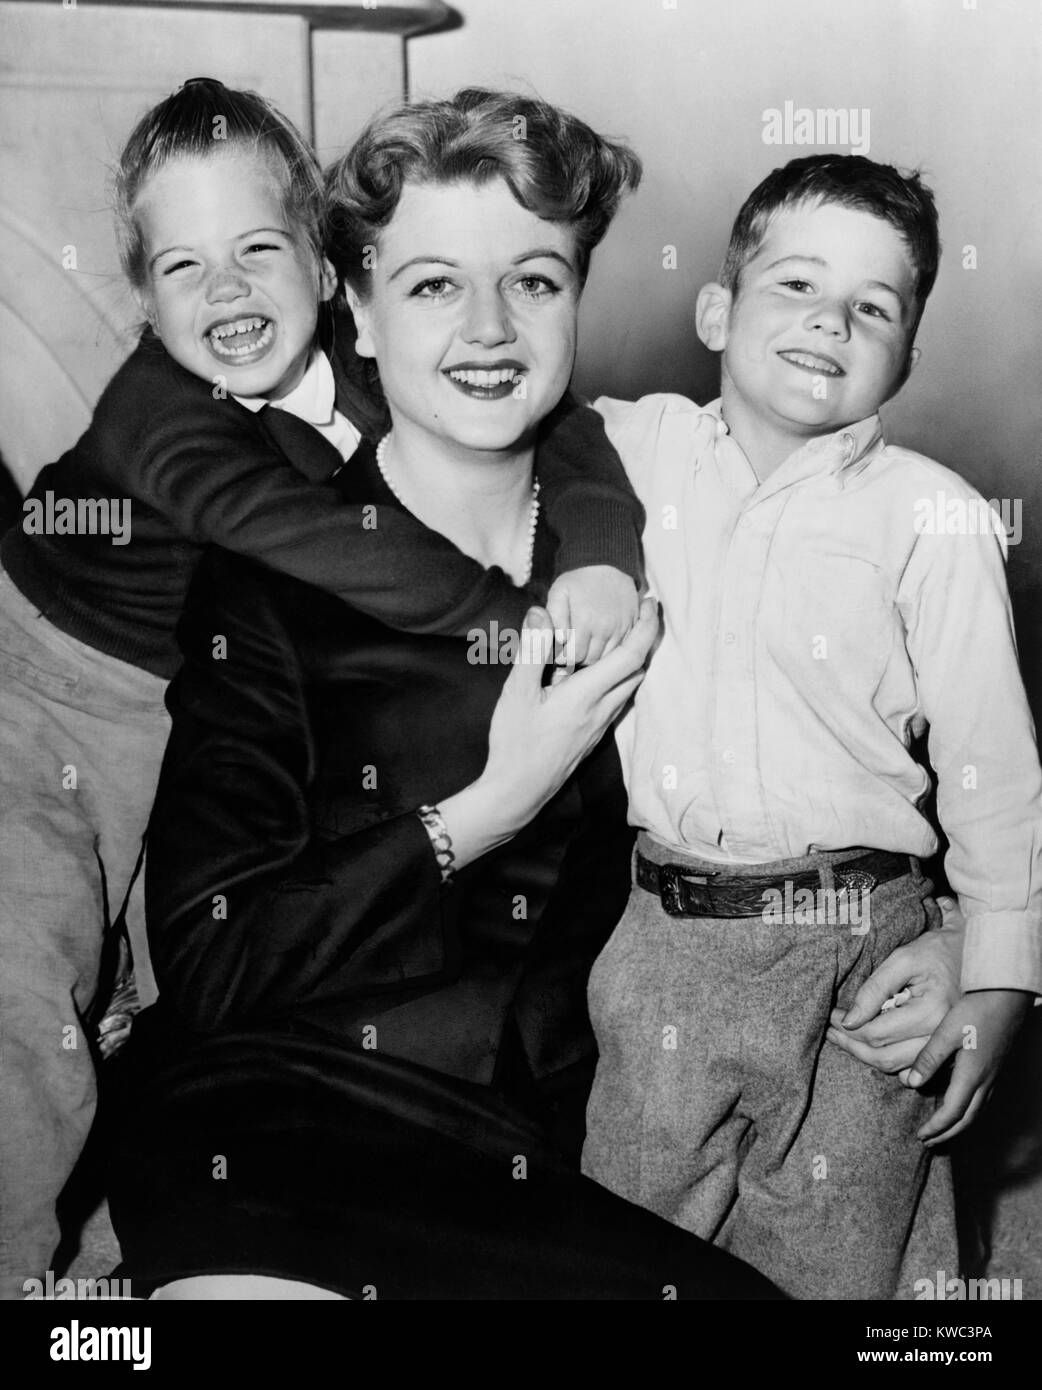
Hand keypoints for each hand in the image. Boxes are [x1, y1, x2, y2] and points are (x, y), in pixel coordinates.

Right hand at [480, 599, 657, 828]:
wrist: (518, 792)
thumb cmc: (515, 742)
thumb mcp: (517, 692)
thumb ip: (533, 649)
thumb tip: (542, 611)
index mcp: (587, 695)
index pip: (631, 655)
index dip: (647, 626)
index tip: (651, 603)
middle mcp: (601, 710)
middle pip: (636, 670)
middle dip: (642, 640)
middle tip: (635, 614)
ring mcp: (599, 726)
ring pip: (628, 688)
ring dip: (629, 662)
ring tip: (615, 639)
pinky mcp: (592, 737)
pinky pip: (615, 702)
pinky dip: (615, 680)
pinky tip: (594, 675)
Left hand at [546, 566, 640, 666]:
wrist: (607, 562)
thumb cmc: (577, 580)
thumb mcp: (558, 593)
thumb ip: (554, 617)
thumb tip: (560, 640)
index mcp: (585, 621)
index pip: (573, 657)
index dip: (563, 657)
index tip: (559, 651)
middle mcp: (606, 627)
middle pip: (590, 660)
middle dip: (578, 659)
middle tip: (571, 649)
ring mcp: (622, 628)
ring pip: (607, 658)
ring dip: (595, 656)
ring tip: (585, 645)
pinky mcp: (633, 626)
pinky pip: (622, 648)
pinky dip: (610, 650)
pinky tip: (600, 641)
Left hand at [825, 896, 963, 1074]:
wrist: (979, 957)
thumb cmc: (939, 952)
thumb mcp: (904, 959)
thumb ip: (875, 989)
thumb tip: (849, 1021)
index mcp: (932, 1013)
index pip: (876, 1033)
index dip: (847, 1028)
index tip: (831, 1017)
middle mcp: (943, 1038)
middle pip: (885, 1058)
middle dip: (852, 1047)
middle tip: (831, 1032)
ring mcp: (949, 1051)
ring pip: (897, 1067)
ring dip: (867, 1056)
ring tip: (845, 1039)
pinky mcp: (949, 1053)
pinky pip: (913, 1067)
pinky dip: (889, 1060)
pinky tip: (872, 1046)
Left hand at [909, 990, 1032, 1144]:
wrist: (1007, 996)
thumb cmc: (976, 1010)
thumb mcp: (946, 1032)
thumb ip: (929, 1058)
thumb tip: (911, 1082)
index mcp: (972, 1075)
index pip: (952, 1113)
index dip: (936, 1128)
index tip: (920, 1136)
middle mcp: (985, 1081)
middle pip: (967, 1119)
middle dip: (947, 1133)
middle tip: (929, 1142)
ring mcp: (993, 1075)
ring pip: (976, 1111)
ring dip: (958, 1124)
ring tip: (941, 1130)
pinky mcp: (995, 1067)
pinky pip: (982, 1099)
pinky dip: (967, 1111)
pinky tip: (958, 1104)